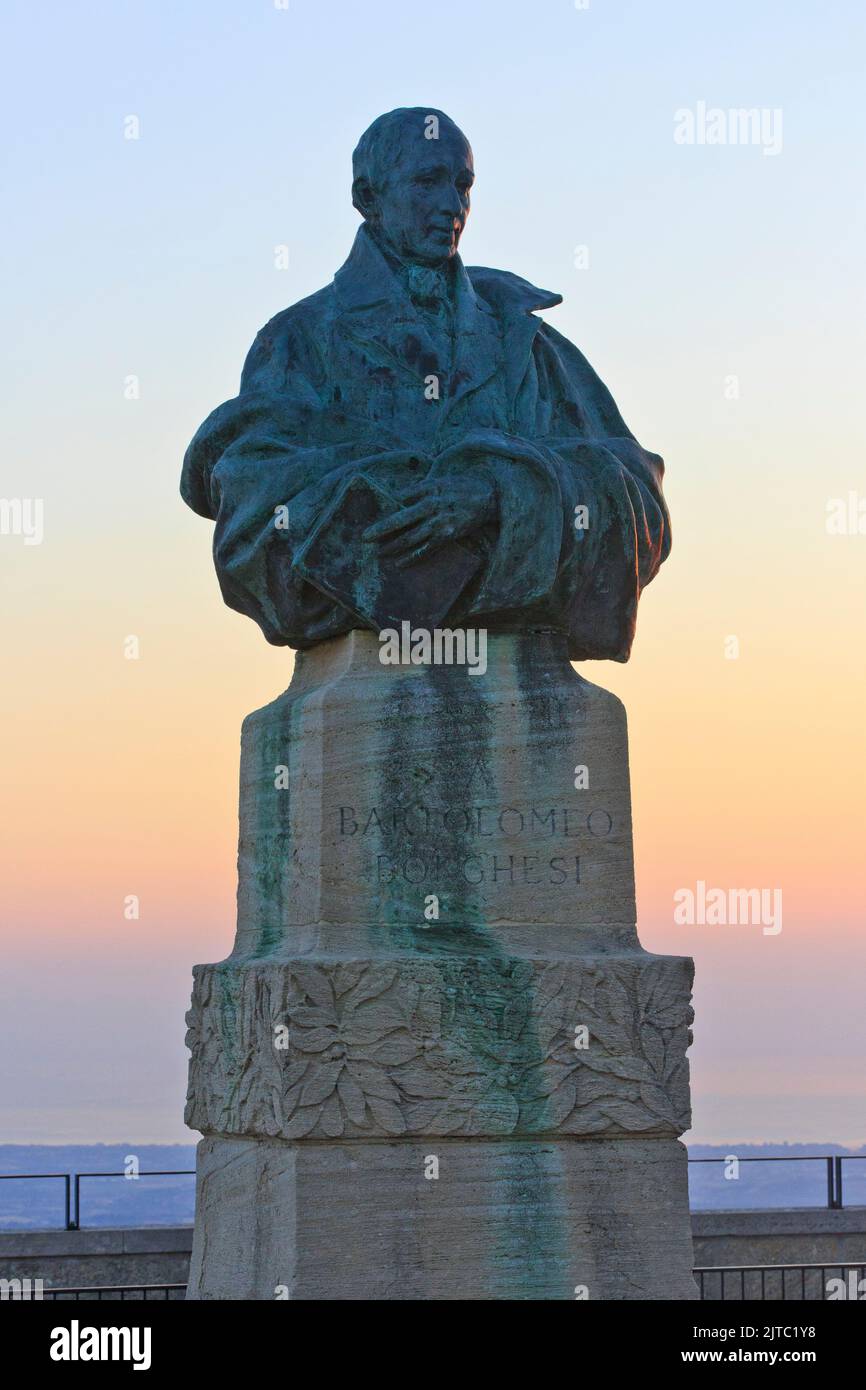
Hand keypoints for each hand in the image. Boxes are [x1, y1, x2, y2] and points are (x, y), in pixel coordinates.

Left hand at [362, 475, 495, 567]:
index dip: (386, 511)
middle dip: (381, 530)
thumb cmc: (460, 487)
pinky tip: (399, 563)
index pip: (401, 501)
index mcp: (428, 490)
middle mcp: (432, 507)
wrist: (488, 497)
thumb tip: (398, 498)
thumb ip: (418, 489)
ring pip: (411, 538)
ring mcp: (440, 523)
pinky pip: (426, 549)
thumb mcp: (439, 480)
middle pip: (401, 521)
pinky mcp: (447, 536)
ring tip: (379, 553)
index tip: (372, 519)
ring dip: (393, 547)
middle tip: (364, 538)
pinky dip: (412, 557)